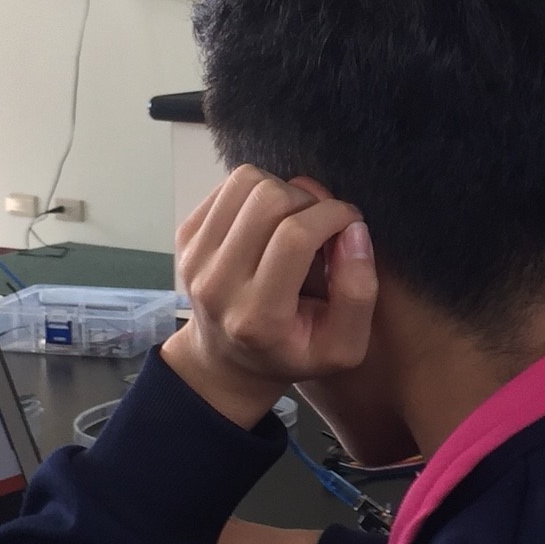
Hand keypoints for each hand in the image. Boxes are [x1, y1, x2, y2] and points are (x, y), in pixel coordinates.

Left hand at [161, 167, 375, 428]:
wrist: (227, 361)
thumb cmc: (292, 352)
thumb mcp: (343, 346)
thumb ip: (358, 292)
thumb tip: (354, 230)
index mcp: (258, 317)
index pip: (295, 237)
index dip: (333, 215)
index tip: (351, 222)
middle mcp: (217, 285)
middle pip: (269, 200)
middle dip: (309, 200)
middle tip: (322, 223)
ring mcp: (195, 258)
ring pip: (247, 182)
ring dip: (283, 190)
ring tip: (296, 219)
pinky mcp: (186, 237)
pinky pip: (230, 186)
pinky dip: (259, 192)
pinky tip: (270, 221)